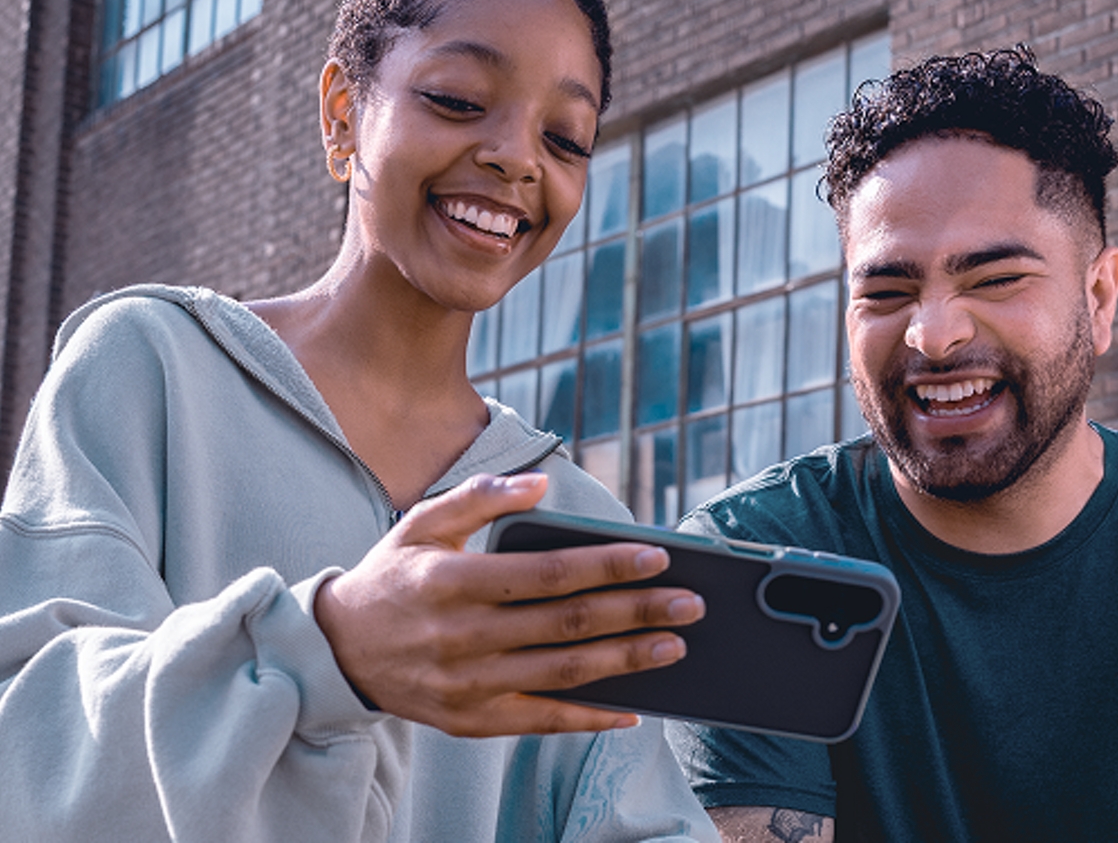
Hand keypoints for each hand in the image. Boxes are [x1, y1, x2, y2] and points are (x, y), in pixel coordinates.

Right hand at [313, 472, 704, 736]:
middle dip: (635, 612)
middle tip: (689, 603)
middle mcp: (459, 637)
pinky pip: (539, 722)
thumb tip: (540, 485)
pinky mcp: (468, 722)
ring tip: (673, 647)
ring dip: (624, 663)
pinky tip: (632, 709)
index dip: (606, 566)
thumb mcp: (421, 522)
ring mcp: (464, 686)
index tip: (657, 556)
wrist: (338, 650)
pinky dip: (588, 719)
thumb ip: (479, 498)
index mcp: (449, 581)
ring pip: (561, 675)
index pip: (545, 573)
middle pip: (565, 625)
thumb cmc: (392, 576)